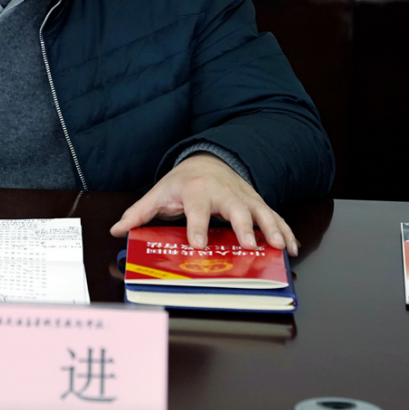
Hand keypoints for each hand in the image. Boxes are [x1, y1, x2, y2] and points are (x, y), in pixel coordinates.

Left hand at [109, 152, 298, 256]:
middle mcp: (223, 192)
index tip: (197, 245)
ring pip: (261, 212)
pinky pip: (275, 217)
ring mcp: (244, 198)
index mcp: (196, 190)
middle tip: (248, 245)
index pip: (196, 210)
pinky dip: (285, 231)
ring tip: (279, 247)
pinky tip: (291, 248)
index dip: (197, 228)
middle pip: (235, 208)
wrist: (207, 161)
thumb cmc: (182, 182)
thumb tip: (117, 229)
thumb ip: (139, 213)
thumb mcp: (159, 194)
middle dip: (243, 226)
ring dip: (271, 229)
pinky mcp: (257, 204)